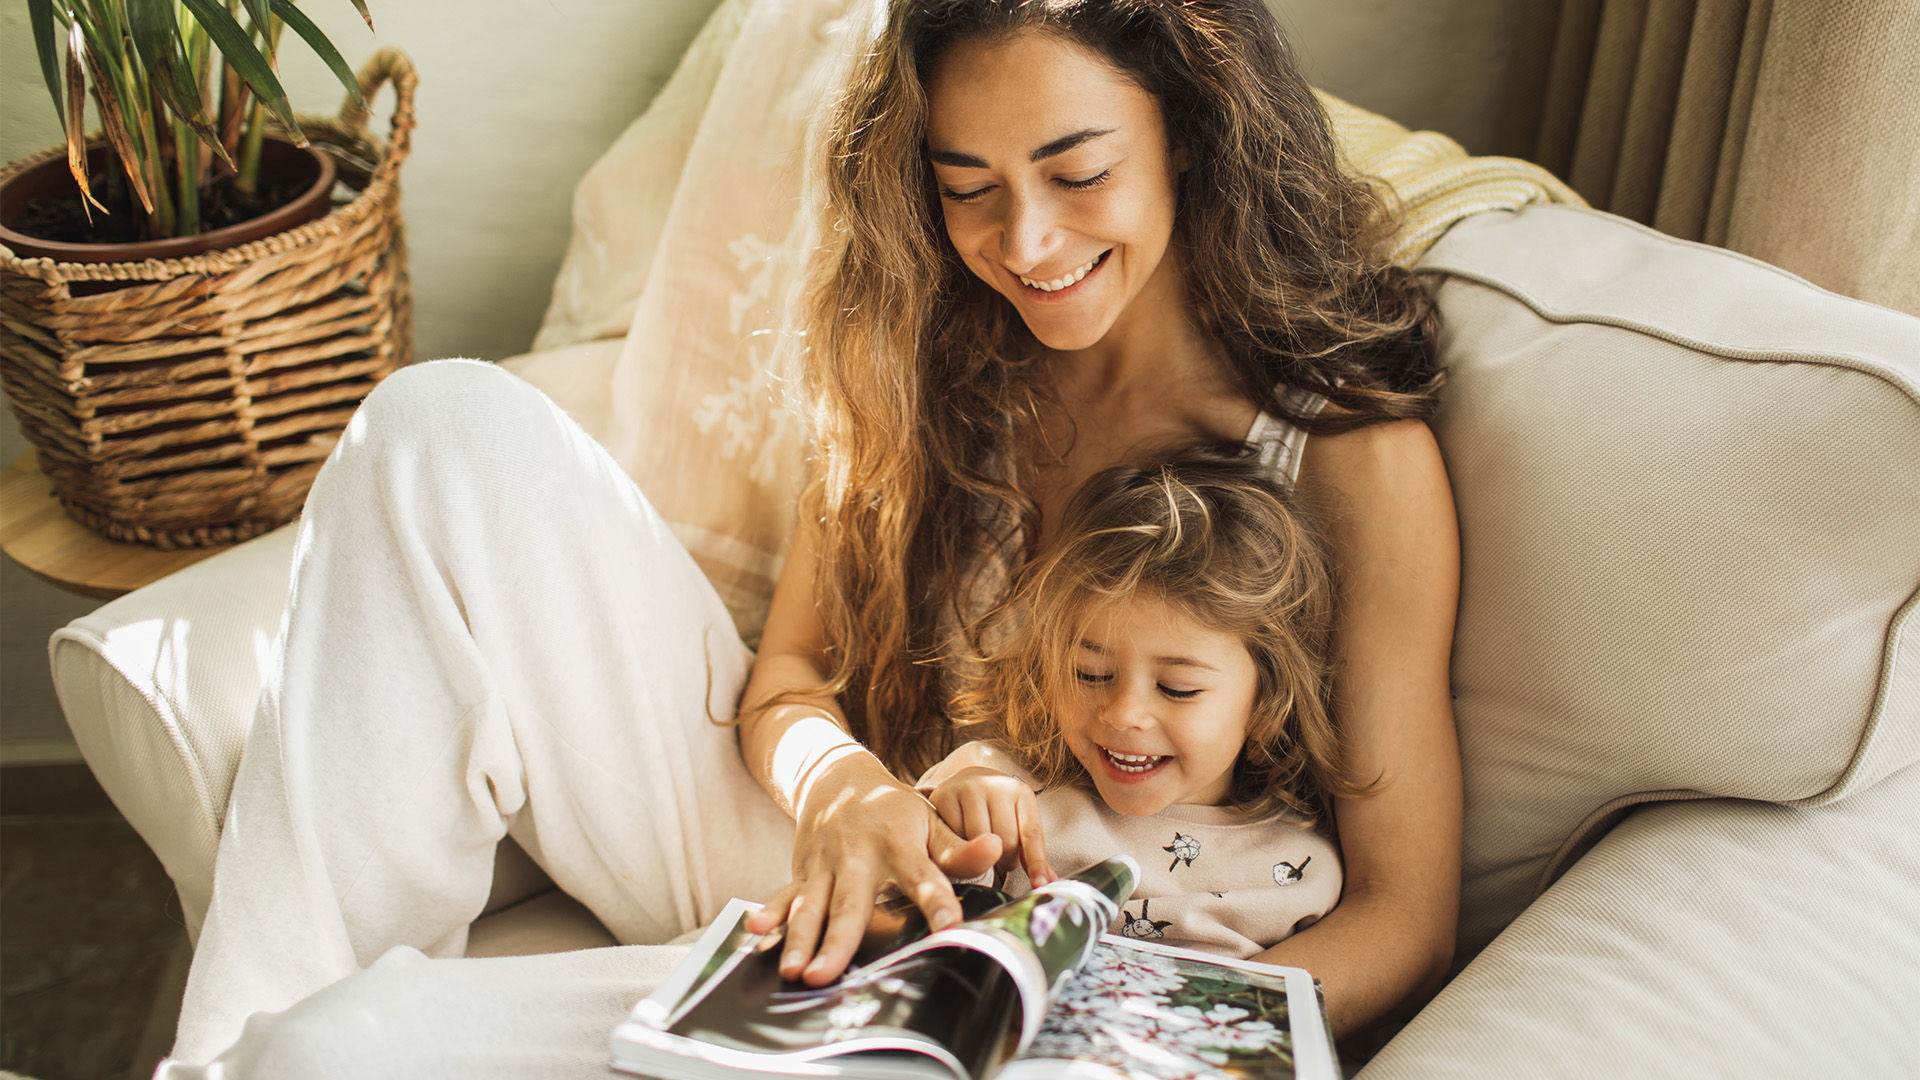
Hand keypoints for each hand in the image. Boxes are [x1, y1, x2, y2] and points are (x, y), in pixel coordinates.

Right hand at [744, 751, 999, 986]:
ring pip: (811, 906)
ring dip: (798, 939)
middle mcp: (858, 856)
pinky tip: (755, 932)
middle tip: (826, 977)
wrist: (839, 778)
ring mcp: (825, 865)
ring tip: (792, 972)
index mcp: (899, 844)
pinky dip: (770, 912)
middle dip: (838, 941)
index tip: (949, 928)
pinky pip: (785, 894)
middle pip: (850, 904)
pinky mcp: (802, 871)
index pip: (923, 877)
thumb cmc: (894, 810)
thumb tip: (997, 850)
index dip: (937, 902)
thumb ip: (959, 846)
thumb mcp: (930, 820)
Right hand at [928, 766, 1054, 887]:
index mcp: (1022, 793)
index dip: (1036, 863)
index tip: (1040, 885)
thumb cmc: (997, 810)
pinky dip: (957, 844)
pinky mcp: (945, 795)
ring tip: (978, 846)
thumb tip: (1050, 882)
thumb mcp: (1018, 823)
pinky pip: (953, 836)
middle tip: (996, 855)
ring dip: (978, 854)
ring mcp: (969, 788)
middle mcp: (996, 785)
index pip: (1031, 834)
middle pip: (1005, 843)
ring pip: (978, 841)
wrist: (966, 782)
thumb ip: (1031, 854)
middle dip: (1001, 859)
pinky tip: (959, 836)